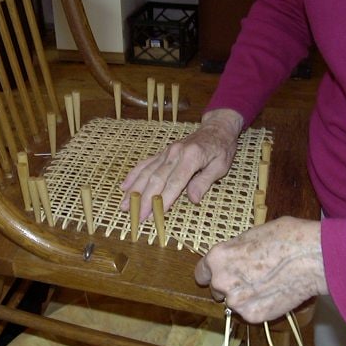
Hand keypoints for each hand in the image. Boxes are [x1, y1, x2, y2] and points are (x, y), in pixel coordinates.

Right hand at [120, 108, 244, 220]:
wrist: (216, 128)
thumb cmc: (221, 149)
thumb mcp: (220, 166)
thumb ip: (205, 182)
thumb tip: (192, 199)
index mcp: (191, 157)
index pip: (174, 183)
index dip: (163, 200)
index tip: (154, 216)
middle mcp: (175, 154)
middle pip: (156, 179)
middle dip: (144, 200)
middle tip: (135, 218)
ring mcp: (167, 152)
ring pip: (146, 173)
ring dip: (134, 191)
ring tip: (124, 206)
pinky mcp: (162, 152)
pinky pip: (145, 164)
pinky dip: (133, 176)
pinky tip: (124, 187)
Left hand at [194, 217, 327, 322]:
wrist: (312, 258)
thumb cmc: (286, 238)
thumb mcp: (252, 235)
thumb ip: (236, 250)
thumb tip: (234, 256)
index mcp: (217, 257)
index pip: (201, 273)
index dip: (212, 274)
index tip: (220, 276)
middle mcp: (221, 281)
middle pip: (217, 290)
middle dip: (230, 286)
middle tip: (251, 280)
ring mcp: (236, 301)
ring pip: (234, 303)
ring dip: (245, 298)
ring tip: (267, 286)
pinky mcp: (253, 316)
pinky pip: (251, 313)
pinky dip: (260, 307)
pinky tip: (274, 294)